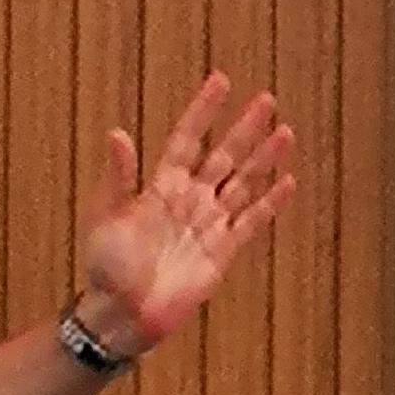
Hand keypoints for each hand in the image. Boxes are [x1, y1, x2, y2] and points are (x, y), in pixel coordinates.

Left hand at [76, 73, 296, 358]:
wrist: (122, 314)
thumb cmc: (106, 266)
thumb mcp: (107, 215)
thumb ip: (119, 176)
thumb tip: (117, 133)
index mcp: (161, 185)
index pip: (188, 138)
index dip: (204, 111)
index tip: (221, 80)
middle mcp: (189, 199)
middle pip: (224, 155)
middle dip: (245, 128)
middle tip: (267, 99)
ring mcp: (208, 224)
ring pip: (243, 182)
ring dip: (264, 158)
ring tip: (285, 132)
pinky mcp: (222, 252)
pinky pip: (251, 222)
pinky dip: (269, 203)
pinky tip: (288, 182)